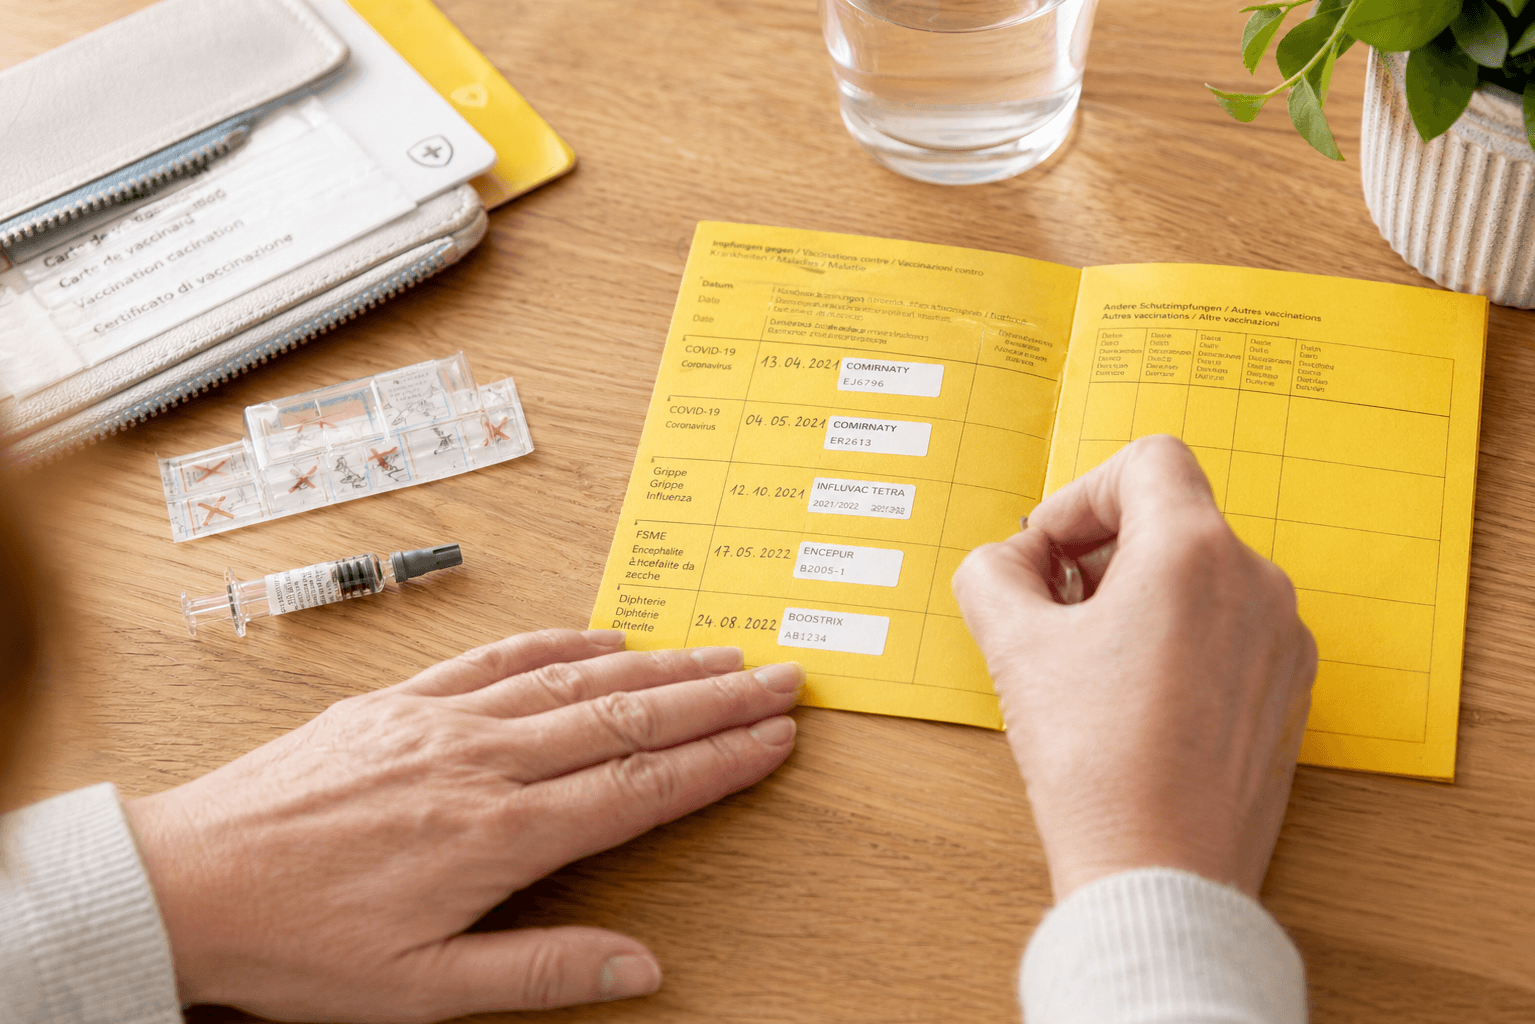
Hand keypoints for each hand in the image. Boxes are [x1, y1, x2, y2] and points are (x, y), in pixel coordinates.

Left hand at [125, 629, 800, 1021]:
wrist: (186, 881)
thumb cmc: (297, 944)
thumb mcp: (421, 990)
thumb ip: (540, 968)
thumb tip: (640, 967)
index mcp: (498, 833)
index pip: (640, 786)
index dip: (718, 761)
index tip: (774, 739)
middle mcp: (482, 760)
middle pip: (628, 717)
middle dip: (715, 698)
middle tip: (780, 679)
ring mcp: (441, 718)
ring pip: (576, 679)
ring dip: (657, 664)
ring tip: (718, 654)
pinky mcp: (401, 698)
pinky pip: (498, 657)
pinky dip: (560, 642)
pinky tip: (601, 636)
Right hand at [952, 435, 1316, 900]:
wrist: (1160, 874)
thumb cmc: (1094, 763)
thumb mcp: (1013, 647)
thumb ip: (993, 573)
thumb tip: (1009, 562)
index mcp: (1194, 552)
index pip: (1148, 461)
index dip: (1081, 493)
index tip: (1048, 550)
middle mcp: (1256, 584)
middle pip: (1173, 519)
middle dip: (1101, 551)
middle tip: (1050, 607)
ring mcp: (1283, 641)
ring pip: (1201, 577)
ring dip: (1137, 596)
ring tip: (1086, 662)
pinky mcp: (1289, 694)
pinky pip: (1229, 631)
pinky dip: (1177, 639)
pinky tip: (1132, 699)